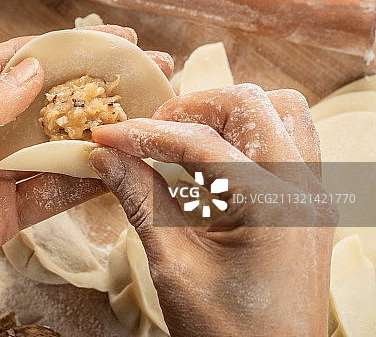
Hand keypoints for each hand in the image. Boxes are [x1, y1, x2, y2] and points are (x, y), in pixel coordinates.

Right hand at [90, 84, 336, 335]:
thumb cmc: (227, 335)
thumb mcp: (174, 267)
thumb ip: (142, 201)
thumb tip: (105, 156)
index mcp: (273, 206)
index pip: (200, 141)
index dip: (144, 134)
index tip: (105, 137)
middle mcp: (303, 190)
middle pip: (249, 105)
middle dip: (191, 110)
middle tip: (147, 137)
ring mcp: (314, 195)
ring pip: (279, 113)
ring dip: (226, 117)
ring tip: (181, 143)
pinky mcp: (309, 206)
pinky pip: (288, 142)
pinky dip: (247, 137)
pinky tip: (211, 164)